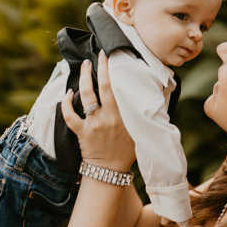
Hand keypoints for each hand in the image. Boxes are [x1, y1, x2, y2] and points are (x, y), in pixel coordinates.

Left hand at [61, 50, 134, 170]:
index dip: (109, 70)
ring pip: (85, 97)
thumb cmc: (127, 150)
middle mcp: (107, 117)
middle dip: (96, 69)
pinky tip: (67, 94)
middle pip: (100, 88)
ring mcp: (93, 124)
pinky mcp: (81, 132)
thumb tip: (160, 93)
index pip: (115, 87)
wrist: (111, 171)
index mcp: (122, 115)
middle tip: (95, 56)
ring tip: (84, 67)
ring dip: (83, 80)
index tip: (108, 55)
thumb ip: (144, 112)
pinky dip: (66, 104)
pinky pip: (69, 116)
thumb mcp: (140, 130)